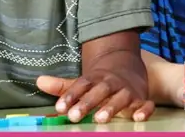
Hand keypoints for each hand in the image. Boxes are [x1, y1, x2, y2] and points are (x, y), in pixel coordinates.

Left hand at [37, 70, 154, 123]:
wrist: (129, 67)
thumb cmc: (101, 82)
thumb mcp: (84, 82)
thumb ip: (63, 86)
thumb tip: (39, 81)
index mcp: (95, 79)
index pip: (81, 85)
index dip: (70, 96)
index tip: (60, 108)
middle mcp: (111, 83)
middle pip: (100, 90)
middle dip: (88, 103)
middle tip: (75, 116)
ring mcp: (127, 91)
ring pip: (121, 97)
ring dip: (112, 107)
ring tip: (100, 118)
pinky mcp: (141, 99)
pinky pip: (145, 104)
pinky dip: (143, 110)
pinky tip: (137, 118)